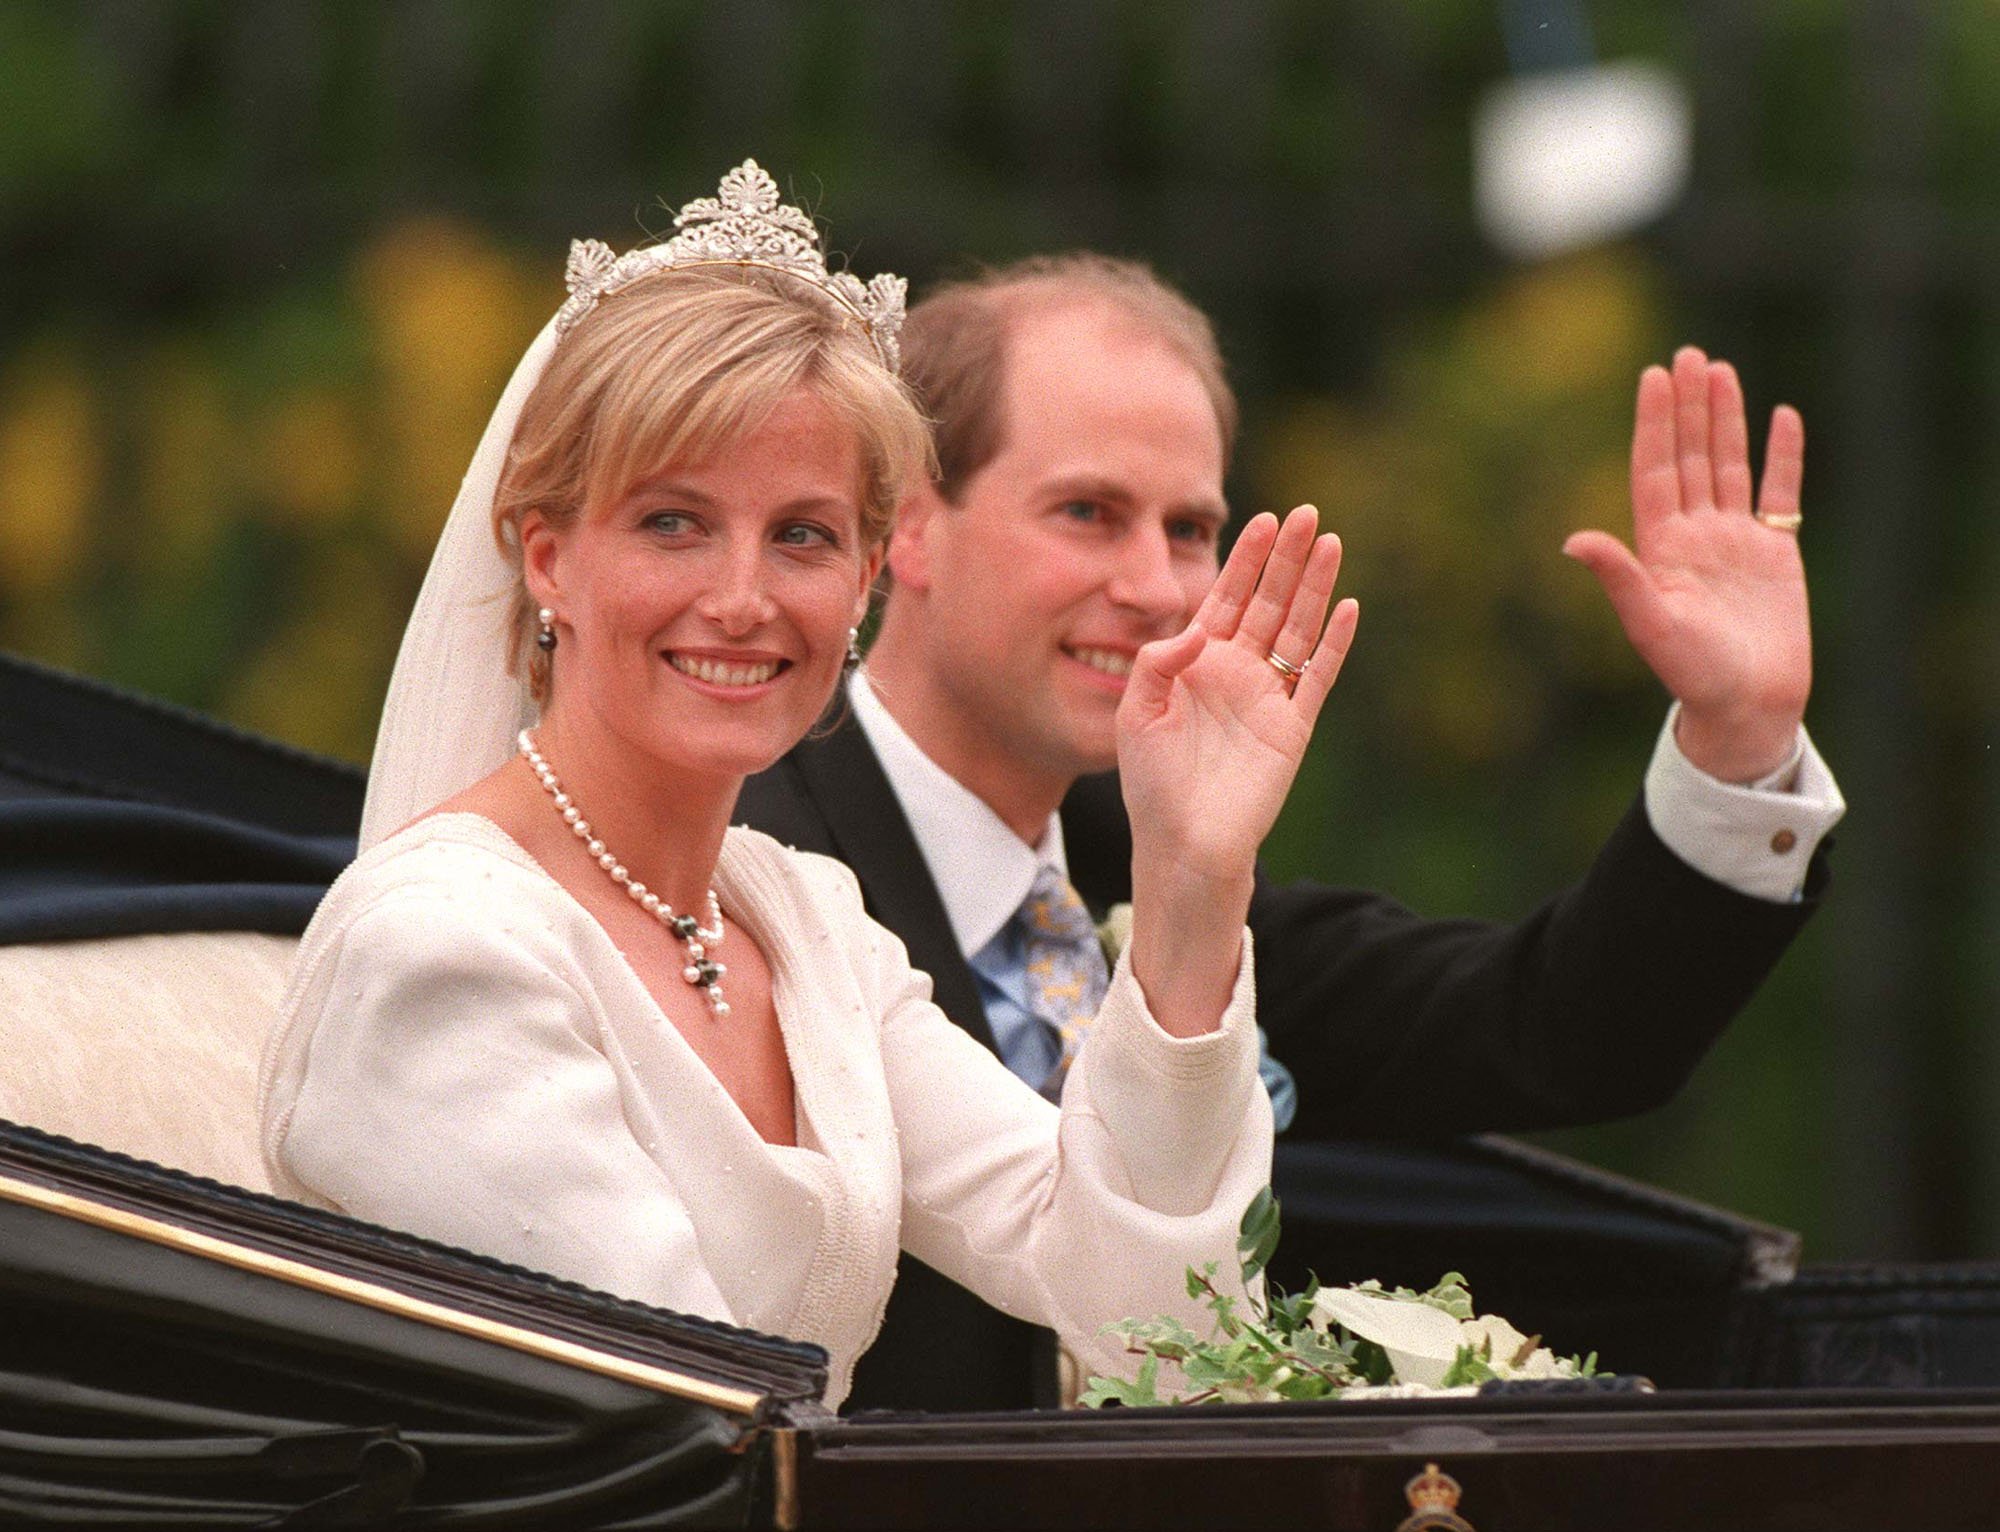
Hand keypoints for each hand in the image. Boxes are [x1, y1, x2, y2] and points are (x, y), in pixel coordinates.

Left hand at [1116, 506, 1358, 1034]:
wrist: (1183, 842)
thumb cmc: (1152, 783)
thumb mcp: (1137, 712)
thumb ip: (1158, 661)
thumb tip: (1200, 627)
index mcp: (1197, 663)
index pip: (1227, 598)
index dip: (1245, 559)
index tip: (1262, 519)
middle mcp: (1237, 672)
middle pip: (1268, 602)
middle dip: (1286, 558)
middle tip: (1306, 513)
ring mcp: (1268, 697)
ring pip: (1297, 629)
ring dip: (1314, 587)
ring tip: (1330, 542)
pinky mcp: (1292, 726)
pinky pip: (1317, 676)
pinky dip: (1333, 643)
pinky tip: (1346, 606)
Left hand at [1564, 346, 1810, 782]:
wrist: (1746, 705)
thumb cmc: (1692, 673)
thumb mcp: (1650, 623)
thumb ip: (1618, 577)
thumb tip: (1572, 540)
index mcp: (1659, 547)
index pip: (1655, 470)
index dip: (1654, 424)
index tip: (1651, 376)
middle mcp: (1694, 536)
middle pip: (1690, 457)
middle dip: (1687, 407)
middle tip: (1685, 354)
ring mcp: (1735, 541)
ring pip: (1729, 465)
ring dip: (1725, 419)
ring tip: (1719, 370)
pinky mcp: (1776, 552)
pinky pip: (1780, 493)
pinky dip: (1783, 456)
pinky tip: (1782, 416)